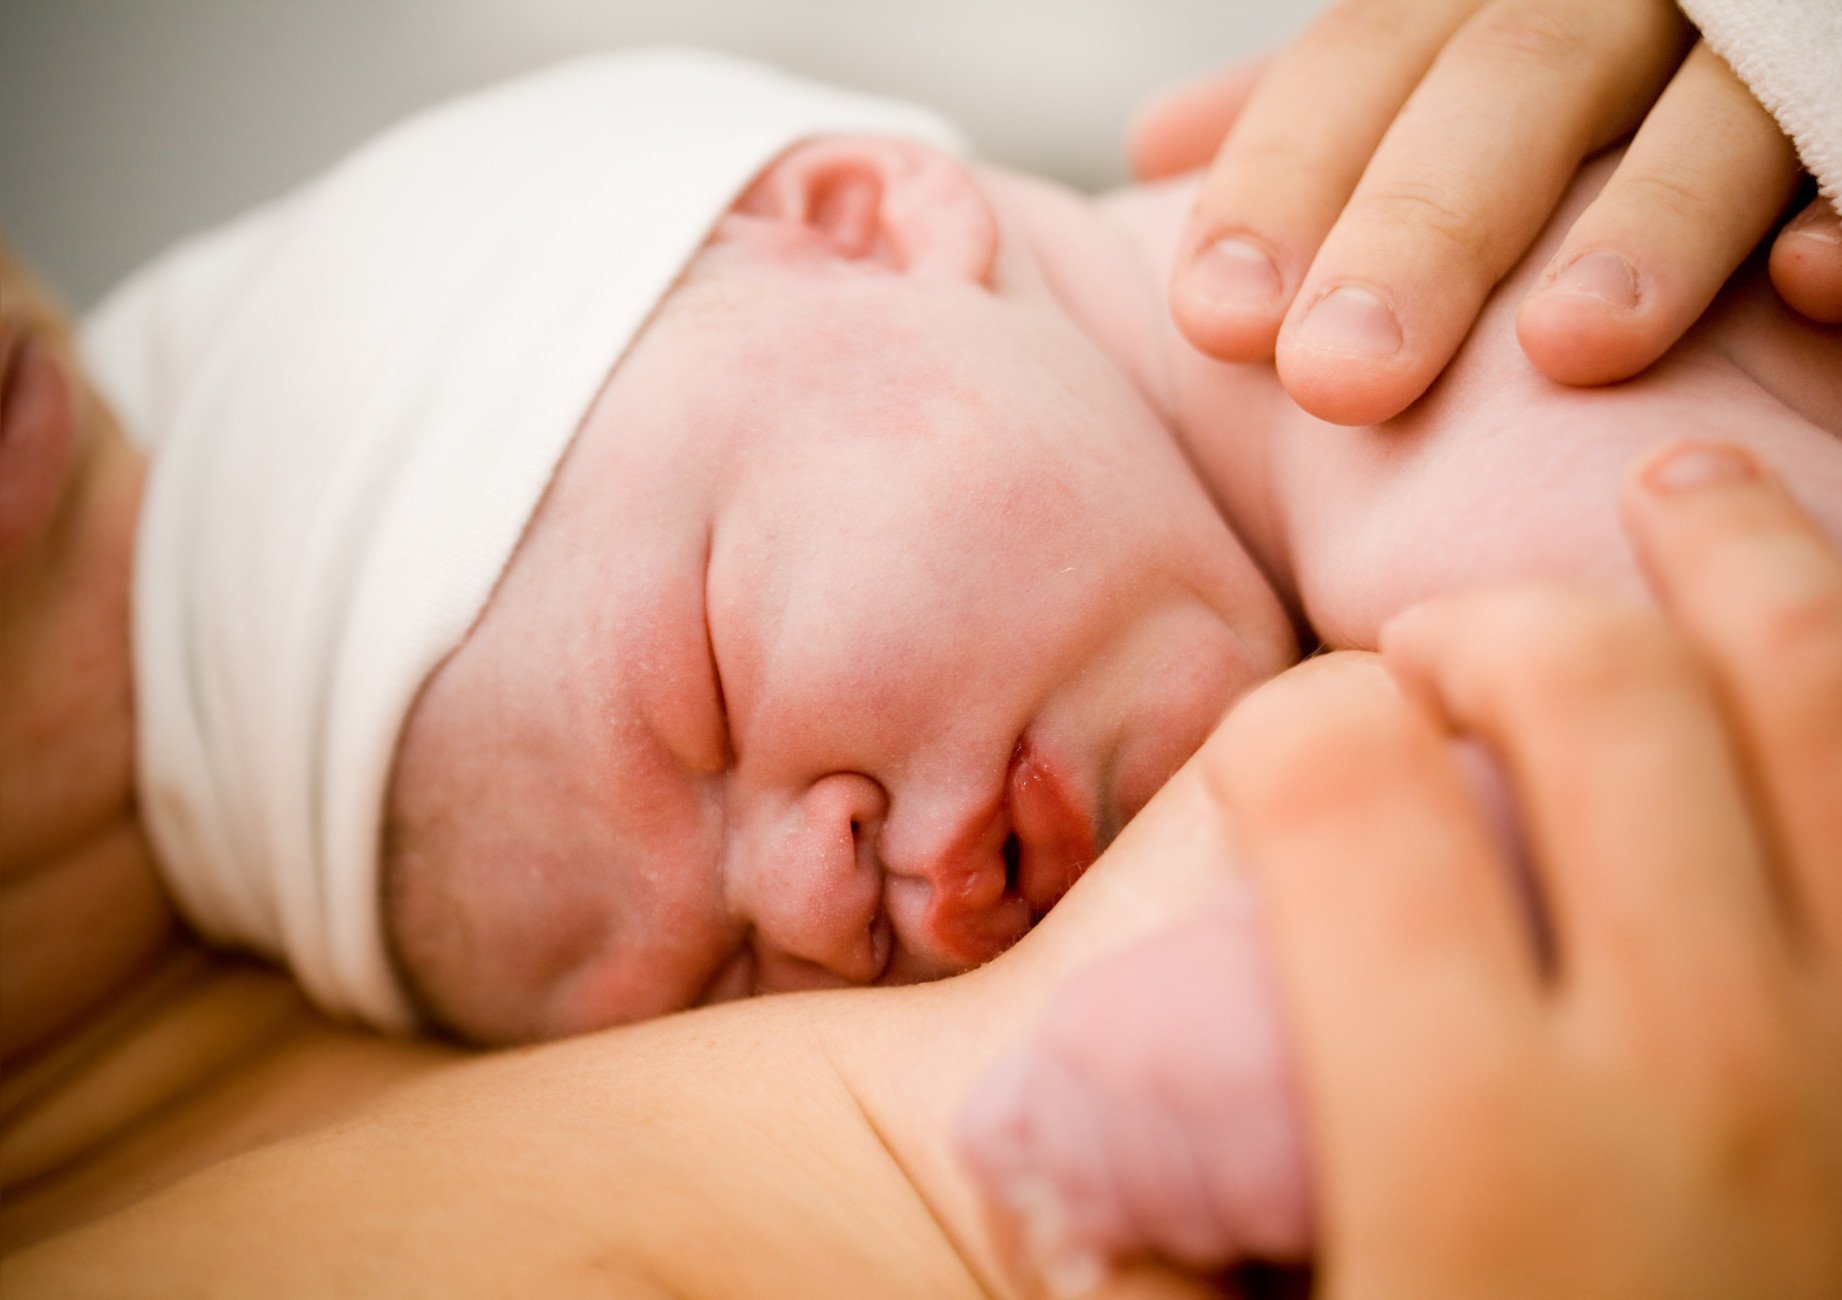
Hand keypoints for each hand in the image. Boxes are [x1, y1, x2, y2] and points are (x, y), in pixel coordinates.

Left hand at [1137, 0, 1841, 425]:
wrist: (1739, 25)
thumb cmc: (1572, 89)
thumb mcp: (1436, 68)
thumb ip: (1325, 112)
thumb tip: (1158, 142)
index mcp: (1493, 2)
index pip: (1362, 62)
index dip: (1284, 180)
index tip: (1219, 316)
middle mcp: (1620, 5)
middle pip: (1512, 81)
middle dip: (1424, 228)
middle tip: (1341, 377)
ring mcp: (1758, 48)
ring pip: (1711, 107)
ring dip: (1645, 222)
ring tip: (1569, 348)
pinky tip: (1807, 279)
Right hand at [1202, 439, 1841, 1295]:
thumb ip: (1159, 1247)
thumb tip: (1094, 1151)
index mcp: (1475, 1148)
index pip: (1338, 781)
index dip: (1296, 729)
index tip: (1301, 755)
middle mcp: (1705, 1072)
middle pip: (1587, 683)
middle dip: (1489, 624)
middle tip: (1453, 661)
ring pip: (1821, 692)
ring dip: (1739, 559)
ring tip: (1676, 497)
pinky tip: (1827, 639)